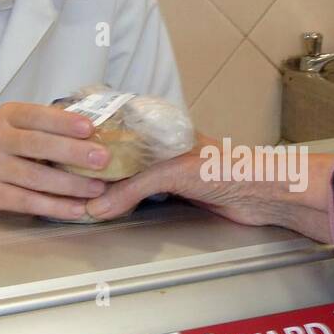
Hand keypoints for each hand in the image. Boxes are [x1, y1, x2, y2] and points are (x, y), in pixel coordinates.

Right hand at [0, 103, 113, 218]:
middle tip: (103, 159)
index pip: (37, 116)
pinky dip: (55, 206)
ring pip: (36, 177)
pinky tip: (76, 208)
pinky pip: (28, 201)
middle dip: (74, 153)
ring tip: (98, 188)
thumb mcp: (7, 125)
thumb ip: (40, 128)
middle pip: (38, 146)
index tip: (90, 128)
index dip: (63, 122)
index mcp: (6, 117)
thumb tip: (92, 135)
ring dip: (70, 185)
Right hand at [85, 139, 333, 242]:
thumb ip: (135, 188)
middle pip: (124, 154)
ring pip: (134, 176)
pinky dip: (130, 201)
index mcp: (164, 129)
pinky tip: (115, 206)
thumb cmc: (230, 168)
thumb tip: (98, 206)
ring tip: (86, 193)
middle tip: (71, 176)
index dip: (96, 137)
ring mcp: (174, 170)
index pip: (121, 127)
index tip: (68, 144)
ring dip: (115, 186)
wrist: (265, 194)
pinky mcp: (182, 192)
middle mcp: (166, 146)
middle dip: (100, 166)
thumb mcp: (174, 172)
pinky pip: (147, 195)